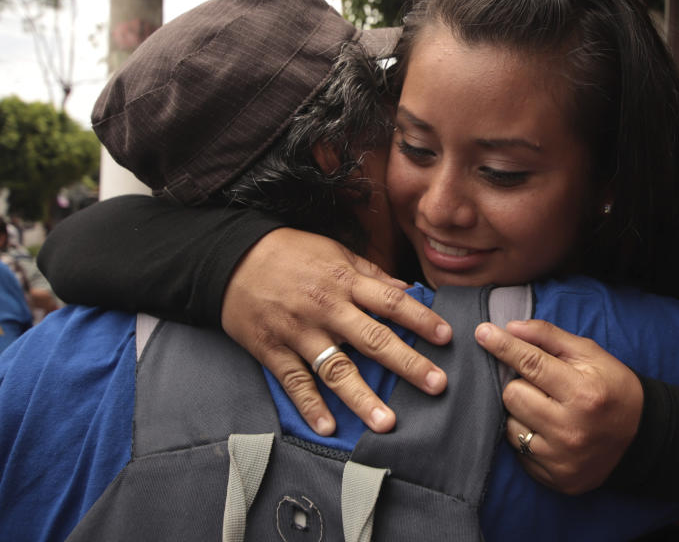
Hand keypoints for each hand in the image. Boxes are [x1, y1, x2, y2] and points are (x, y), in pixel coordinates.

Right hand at [222, 228, 451, 435]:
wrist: (231, 257)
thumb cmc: (288, 252)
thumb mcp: (332, 250)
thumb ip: (369, 273)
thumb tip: (406, 291)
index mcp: (343, 280)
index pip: (390, 302)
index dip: (421, 319)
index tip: (447, 337)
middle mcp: (325, 307)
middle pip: (372, 338)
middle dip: (406, 363)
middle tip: (436, 385)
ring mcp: (298, 331)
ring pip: (335, 367)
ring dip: (362, 397)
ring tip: (387, 423)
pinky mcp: (272, 349)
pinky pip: (294, 381)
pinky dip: (310, 405)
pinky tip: (328, 427)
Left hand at [475, 319, 643, 493]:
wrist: (642, 438)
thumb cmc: (611, 388)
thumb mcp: (590, 354)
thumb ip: (549, 336)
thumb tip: (510, 327)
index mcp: (584, 393)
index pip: (530, 363)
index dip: (503, 345)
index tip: (482, 332)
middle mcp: (571, 429)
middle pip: (512, 395)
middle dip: (519, 384)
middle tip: (540, 386)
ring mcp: (562, 458)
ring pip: (509, 425)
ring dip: (520, 413)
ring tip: (545, 410)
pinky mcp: (555, 478)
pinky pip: (518, 451)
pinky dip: (526, 438)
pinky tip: (547, 432)